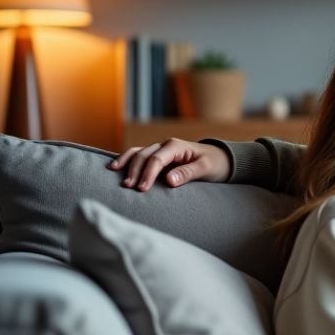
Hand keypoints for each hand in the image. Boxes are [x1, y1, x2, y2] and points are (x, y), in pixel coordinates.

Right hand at [108, 138, 231, 190]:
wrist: (220, 158)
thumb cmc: (214, 163)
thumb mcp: (205, 168)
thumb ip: (187, 173)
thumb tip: (168, 180)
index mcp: (176, 146)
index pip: (157, 159)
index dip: (148, 174)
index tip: (142, 189)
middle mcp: (165, 145)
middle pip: (144, 156)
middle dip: (135, 171)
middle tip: (129, 188)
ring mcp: (159, 150)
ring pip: (138, 153)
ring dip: (127, 165)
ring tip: (117, 177)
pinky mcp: (157, 157)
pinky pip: (138, 156)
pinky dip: (126, 160)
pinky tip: (115, 167)